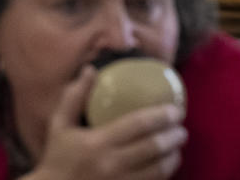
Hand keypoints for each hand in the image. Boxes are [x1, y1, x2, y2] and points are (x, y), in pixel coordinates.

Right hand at [24, 65, 187, 179]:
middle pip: (154, 146)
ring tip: (177, 147)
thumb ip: (74, 97)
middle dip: (174, 136)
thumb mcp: (59, 126)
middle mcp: (111, 164)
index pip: (139, 124)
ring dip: (174, 157)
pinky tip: (167, 165)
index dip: (162, 115)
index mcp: (98, 142)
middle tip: (182, 129)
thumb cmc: (57, 158)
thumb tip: (91, 70)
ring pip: (158, 169)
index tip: (176, 110)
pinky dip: (164, 174)